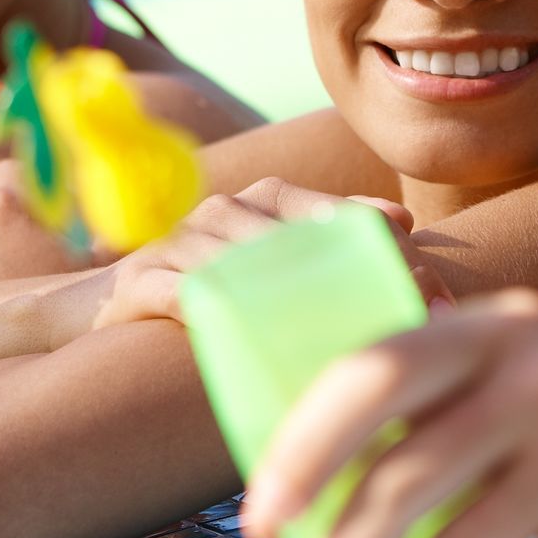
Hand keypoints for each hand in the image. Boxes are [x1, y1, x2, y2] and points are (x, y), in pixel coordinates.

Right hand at [89, 180, 448, 330]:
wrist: (97, 306)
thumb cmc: (204, 293)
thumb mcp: (266, 268)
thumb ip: (327, 257)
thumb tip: (410, 242)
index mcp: (262, 201)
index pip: (334, 212)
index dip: (391, 247)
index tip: (440, 290)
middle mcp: (225, 211)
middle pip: (303, 238)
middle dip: (367, 277)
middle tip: (420, 315)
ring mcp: (181, 242)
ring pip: (250, 261)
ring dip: (304, 299)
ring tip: (357, 335)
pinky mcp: (142, 282)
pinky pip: (185, 294)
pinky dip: (219, 312)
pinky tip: (257, 336)